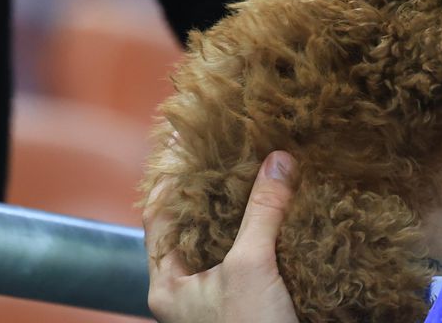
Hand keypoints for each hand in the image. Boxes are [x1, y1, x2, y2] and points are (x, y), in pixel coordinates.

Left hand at [144, 151, 298, 322]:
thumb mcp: (250, 268)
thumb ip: (261, 213)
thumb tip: (279, 160)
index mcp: (169, 284)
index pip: (158, 217)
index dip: (169, 178)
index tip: (184, 142)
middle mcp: (189, 289)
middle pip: (194, 225)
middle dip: (212, 189)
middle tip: (229, 151)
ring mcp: (218, 295)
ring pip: (226, 240)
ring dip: (243, 210)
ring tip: (259, 172)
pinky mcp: (249, 298)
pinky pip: (253, 255)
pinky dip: (265, 232)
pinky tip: (284, 212)